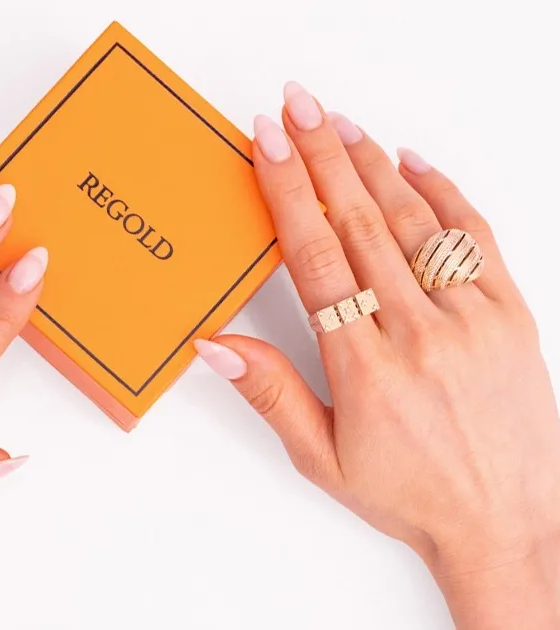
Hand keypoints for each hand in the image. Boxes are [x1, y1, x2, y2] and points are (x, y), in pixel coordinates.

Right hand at [195, 83, 559, 628]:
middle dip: (320, 154)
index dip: (286, 191)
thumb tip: (215, 344)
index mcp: (365, 366)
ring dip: (370, 164)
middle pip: (358, 222)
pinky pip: (473, 235)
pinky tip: (410, 160)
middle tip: (295, 106)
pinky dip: (441, 190)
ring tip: (337, 122)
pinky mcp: (509, 312)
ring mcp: (470, 317)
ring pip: (411, 219)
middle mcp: (418, 331)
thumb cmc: (412, 494)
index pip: (314, 257)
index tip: (266, 143)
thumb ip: (269, 394)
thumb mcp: (322, 457)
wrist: (509, 521)